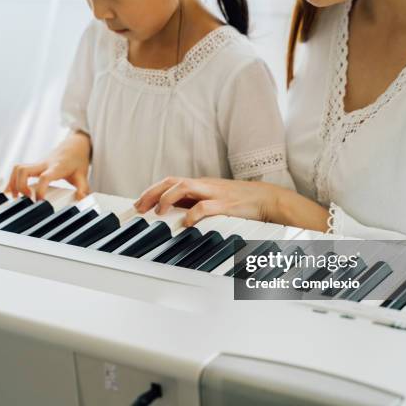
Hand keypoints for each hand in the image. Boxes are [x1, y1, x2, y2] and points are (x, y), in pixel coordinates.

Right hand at [5, 132, 91, 199]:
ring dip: (13, 182)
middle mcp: (44, 164)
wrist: (75, 145)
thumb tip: (82, 199)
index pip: (44, 177)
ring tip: (15, 197)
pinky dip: (12, 180)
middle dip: (20, 185)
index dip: (40, 190)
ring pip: (17, 168)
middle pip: (23, 170)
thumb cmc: (77, 160)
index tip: (39, 201)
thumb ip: (83, 188)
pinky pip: (18, 170)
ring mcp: (37, 164)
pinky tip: (11, 191)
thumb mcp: (83, 175)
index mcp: (56, 167)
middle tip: (27, 199)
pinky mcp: (34, 166)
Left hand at [134, 177, 330, 231]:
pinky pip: (205, 206)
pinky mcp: (226, 204)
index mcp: (200, 185)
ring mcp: (215, 193)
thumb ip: (195, 204)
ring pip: (185, 187)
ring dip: (167, 198)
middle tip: (139, 208)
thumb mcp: (213, 200)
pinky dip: (192, 215)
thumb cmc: (239, 202)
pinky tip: (184, 224)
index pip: (170, 182)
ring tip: (158, 212)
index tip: (138, 204)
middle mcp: (204, 185)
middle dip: (152, 193)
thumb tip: (173, 215)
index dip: (151, 191)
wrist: (267, 199)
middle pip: (172, 181)